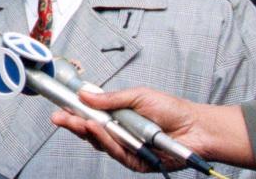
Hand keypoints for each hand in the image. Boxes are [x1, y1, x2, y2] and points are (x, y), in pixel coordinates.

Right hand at [51, 87, 205, 171]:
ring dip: (87, 132)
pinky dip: (105, 141)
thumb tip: (86, 94)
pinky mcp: (134, 161)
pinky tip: (98, 131)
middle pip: (90, 132)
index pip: (92, 115)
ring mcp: (126, 148)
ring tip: (77, 121)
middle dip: (73, 124)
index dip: (75, 112)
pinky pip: (115, 153)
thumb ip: (111, 98)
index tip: (61, 107)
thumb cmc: (172, 110)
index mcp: (119, 116)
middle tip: (59, 117)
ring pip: (100, 143)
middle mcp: (120, 133)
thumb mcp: (138, 96)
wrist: (195, 127)